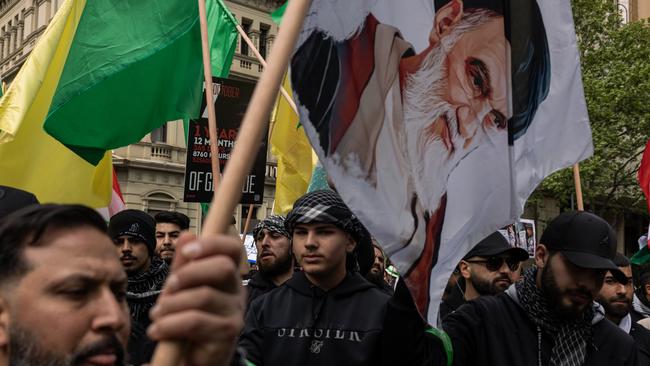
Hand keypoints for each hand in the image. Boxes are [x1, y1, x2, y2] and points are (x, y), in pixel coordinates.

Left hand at [147, 232, 244, 365]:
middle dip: (190, 273)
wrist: (194, 359)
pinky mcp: (227, 333)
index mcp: (227, 276)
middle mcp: (236, 291)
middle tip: (169, 286)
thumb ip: (184, 265)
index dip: (212, 243)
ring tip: (157, 316)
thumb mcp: (182, 290)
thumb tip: (186, 234)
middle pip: (223, 267)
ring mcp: (235, 312)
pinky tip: (158, 330)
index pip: (233, 248)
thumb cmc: (188, 321)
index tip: (187, 251)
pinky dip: (170, 324)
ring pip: (203, 296)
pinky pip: (196, 321)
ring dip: (172, 304)